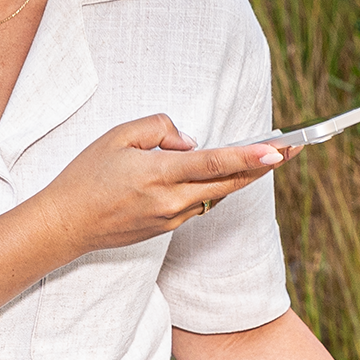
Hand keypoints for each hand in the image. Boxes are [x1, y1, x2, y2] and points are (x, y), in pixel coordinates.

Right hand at [36, 115, 289, 255]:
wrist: (65, 225)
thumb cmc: (86, 176)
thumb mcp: (118, 136)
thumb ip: (160, 130)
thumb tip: (190, 142)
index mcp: (160, 175)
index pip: (215, 163)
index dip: (250, 156)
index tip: (279, 150)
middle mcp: (171, 202)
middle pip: (229, 184)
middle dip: (263, 166)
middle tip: (294, 149)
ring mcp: (171, 220)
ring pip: (216, 195)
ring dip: (239, 177)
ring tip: (266, 157)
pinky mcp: (166, 230)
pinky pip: (198, 204)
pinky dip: (210, 189)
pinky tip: (218, 176)